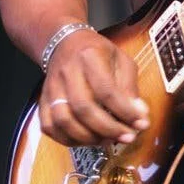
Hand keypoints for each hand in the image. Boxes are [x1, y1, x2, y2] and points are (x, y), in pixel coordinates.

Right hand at [39, 28, 149, 146]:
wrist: (66, 44)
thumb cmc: (98, 52)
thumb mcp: (121, 59)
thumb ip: (130, 86)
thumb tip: (139, 114)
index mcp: (90, 56)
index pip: (106, 89)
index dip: (124, 111)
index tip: (140, 123)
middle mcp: (68, 72)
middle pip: (84, 107)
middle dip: (108, 128)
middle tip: (127, 137)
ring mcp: (52, 88)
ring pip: (64, 121)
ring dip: (88, 137)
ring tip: (108, 139)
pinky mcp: (43, 101)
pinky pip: (49, 127)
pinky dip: (68, 140)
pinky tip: (86, 140)